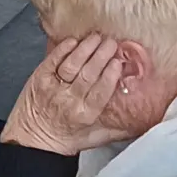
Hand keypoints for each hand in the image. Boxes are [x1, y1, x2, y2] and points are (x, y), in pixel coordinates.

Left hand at [0, 35, 133, 155]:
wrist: (31, 139)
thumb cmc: (64, 138)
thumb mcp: (95, 138)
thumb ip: (119, 129)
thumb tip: (145, 122)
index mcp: (85, 115)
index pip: (101, 92)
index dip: (110, 75)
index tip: (118, 62)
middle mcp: (69, 100)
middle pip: (88, 74)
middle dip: (101, 55)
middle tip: (111, 43)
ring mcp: (52, 88)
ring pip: (72, 64)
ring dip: (85, 48)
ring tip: (96, 38)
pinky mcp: (39, 78)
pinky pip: (53, 60)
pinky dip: (63, 49)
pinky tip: (74, 41)